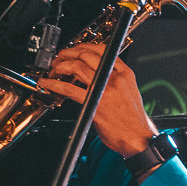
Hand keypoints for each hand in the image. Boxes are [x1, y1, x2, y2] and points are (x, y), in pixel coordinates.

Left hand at [41, 42, 156, 157]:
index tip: (74, 49)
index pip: (103, 50)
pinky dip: (54, 84)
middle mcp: (116, 78)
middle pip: (86, 54)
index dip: (83, 46)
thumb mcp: (130, 92)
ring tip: (53, 71)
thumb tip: (92, 73)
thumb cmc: (133, 120)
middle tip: (59, 59)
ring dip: (60, 66)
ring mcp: (104, 89)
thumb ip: (114, 80)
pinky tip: (47, 84)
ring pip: (76, 66)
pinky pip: (68, 88)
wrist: (139, 138)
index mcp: (126, 74)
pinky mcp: (93, 103)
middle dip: (68, 53)